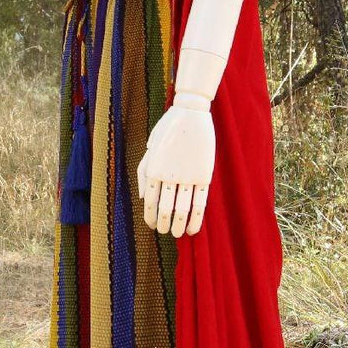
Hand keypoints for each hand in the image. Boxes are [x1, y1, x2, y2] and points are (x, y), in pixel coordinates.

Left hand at [136, 98, 214, 236]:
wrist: (190, 113)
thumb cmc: (168, 129)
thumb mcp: (151, 148)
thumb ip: (145, 172)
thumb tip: (144, 198)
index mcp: (154, 169)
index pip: (151, 201)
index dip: (151, 217)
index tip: (153, 226)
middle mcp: (169, 175)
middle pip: (166, 208)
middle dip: (164, 224)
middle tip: (165, 233)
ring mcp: (187, 176)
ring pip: (182, 208)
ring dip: (179, 225)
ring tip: (178, 234)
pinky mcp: (204, 175)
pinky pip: (200, 202)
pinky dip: (196, 218)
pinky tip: (193, 228)